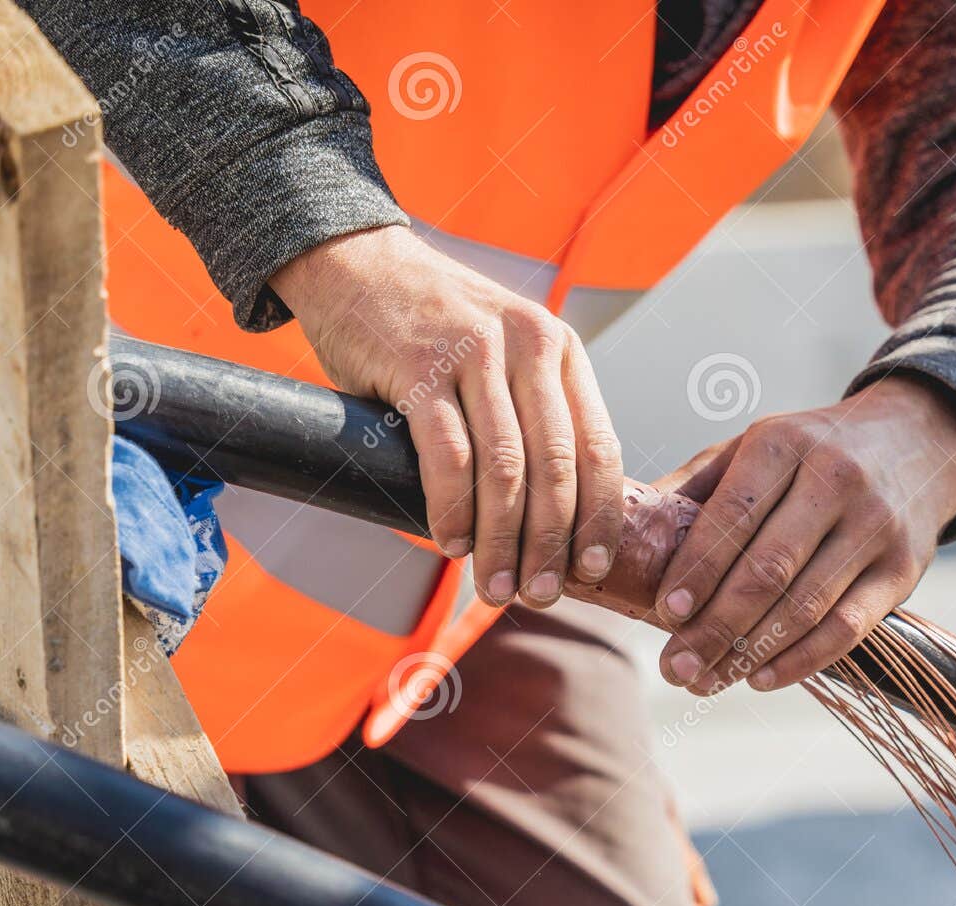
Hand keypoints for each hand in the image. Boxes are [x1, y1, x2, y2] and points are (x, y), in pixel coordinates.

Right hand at [271, 225, 622, 606]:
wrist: (356, 261)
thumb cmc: (431, 324)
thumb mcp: (502, 351)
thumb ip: (530, 412)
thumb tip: (552, 517)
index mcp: (559, 349)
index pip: (599, 446)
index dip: (600, 517)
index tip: (593, 570)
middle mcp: (528, 345)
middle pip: (555, 467)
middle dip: (551, 544)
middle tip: (541, 594)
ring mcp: (475, 353)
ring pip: (505, 470)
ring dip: (502, 541)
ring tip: (494, 586)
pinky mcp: (420, 366)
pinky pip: (448, 456)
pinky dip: (452, 510)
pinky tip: (451, 543)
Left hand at [652, 375, 955, 693]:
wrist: (916, 442)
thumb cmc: (811, 451)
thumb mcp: (754, 447)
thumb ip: (695, 488)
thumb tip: (625, 536)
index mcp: (783, 443)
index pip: (732, 517)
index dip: (696, 571)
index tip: (662, 615)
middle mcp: (835, 479)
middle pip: (767, 570)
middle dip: (714, 627)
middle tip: (674, 668)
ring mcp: (876, 525)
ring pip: (805, 606)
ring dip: (750, 654)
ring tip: (705, 681)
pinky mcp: (905, 568)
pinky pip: (848, 628)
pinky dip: (801, 661)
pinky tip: (761, 678)